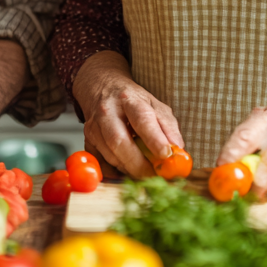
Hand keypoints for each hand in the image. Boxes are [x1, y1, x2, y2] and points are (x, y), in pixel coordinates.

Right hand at [72, 50, 183, 177]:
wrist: (102, 88)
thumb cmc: (133, 101)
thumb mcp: (155, 105)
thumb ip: (168, 127)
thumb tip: (178, 151)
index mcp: (129, 99)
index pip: (142, 119)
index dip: (154, 139)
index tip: (166, 155)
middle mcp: (108, 112)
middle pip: (119, 141)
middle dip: (138, 164)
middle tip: (155, 177)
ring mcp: (94, 127)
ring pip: (110, 155)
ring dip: (130, 169)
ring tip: (146, 173)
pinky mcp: (88, 141)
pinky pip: (101, 163)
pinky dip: (117, 171)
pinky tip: (128, 168)